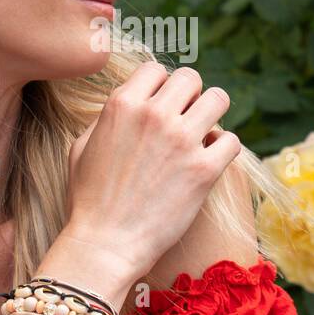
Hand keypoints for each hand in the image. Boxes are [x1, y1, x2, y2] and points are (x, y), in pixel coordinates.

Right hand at [59, 62, 242, 282]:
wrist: (105, 244)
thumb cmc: (89, 200)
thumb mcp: (82, 148)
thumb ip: (107, 118)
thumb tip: (129, 105)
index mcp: (123, 105)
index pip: (156, 69)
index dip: (161, 86)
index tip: (162, 105)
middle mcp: (154, 115)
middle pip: (191, 78)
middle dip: (190, 96)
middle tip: (185, 119)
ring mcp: (182, 140)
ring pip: (218, 99)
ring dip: (212, 114)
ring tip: (203, 133)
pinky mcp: (204, 170)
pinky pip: (231, 140)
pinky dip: (224, 147)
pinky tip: (211, 159)